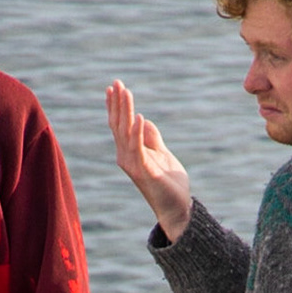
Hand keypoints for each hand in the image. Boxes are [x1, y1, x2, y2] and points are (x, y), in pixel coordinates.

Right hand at [105, 80, 191, 241]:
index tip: (114, 87)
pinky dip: (137, 132)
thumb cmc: (169, 184)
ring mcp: (134, 165)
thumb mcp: (162, 154)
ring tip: (125, 92)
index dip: (115, 106)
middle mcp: (126, 158)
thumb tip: (143, 119)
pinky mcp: (144, 172)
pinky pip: (138, 148)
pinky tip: (138, 116)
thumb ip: (152, 138)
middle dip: (117, 104)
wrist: (177, 209)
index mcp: (130, 153)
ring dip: (125, 111)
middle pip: (118, 126)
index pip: (119, 125)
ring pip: (125, 133)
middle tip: (116, 82)